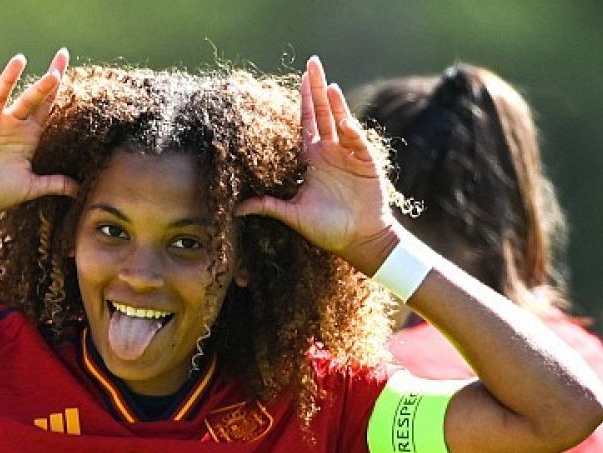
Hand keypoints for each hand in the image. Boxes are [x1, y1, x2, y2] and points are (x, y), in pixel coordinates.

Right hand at [0, 49, 79, 216]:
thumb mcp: (27, 189)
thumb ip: (51, 184)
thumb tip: (79, 191)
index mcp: (28, 135)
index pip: (46, 108)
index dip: (56, 90)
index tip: (66, 70)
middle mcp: (11, 123)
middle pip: (30, 98)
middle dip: (44, 83)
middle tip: (58, 66)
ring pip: (1, 95)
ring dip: (9, 78)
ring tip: (20, 60)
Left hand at [238, 56, 396, 273]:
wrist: (359, 240)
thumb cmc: (328, 229)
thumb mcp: (293, 216)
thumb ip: (268, 207)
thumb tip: (236, 209)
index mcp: (313, 159)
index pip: (307, 122)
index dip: (304, 100)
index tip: (300, 77)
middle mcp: (330, 152)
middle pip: (324, 112)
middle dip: (318, 87)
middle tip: (313, 62)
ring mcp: (349, 155)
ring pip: (341, 122)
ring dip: (335, 104)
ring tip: (328, 85)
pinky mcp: (366, 163)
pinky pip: (357, 142)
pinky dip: (350, 131)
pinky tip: (343, 122)